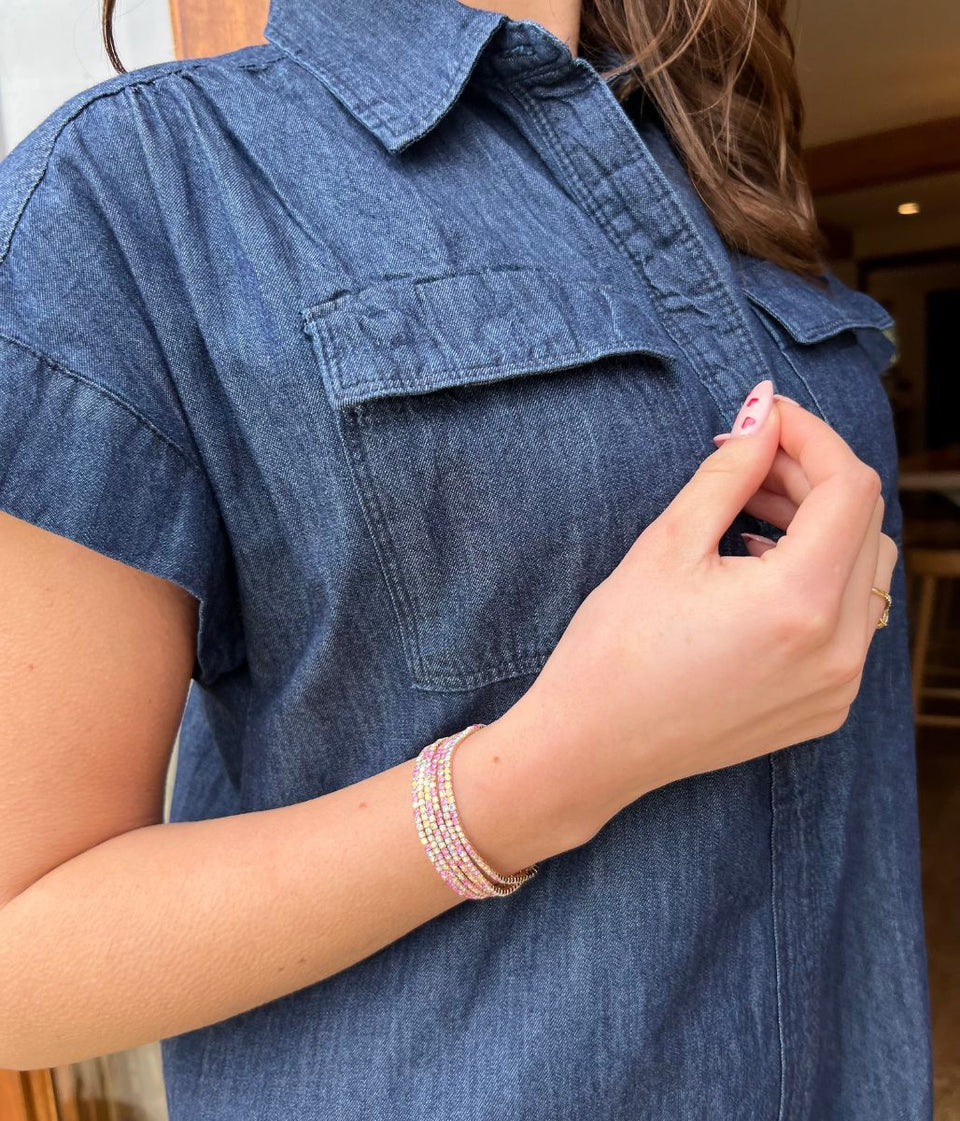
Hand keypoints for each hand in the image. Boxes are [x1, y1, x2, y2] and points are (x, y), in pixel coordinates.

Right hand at [509, 379, 898, 838]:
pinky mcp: (825, 706)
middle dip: (811, 476)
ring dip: (819, 525)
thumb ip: (731, 471)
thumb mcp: (668, 544)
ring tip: (749, 511)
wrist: (592, 748)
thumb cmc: (615, 648)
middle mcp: (839, 649)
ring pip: (864, 570)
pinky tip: (757, 569)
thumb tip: (764, 411)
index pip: (848, 486)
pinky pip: (849, 620)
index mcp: (800, 602)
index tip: (764, 418)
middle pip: (863, 523)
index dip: (810, 435)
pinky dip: (817, 578)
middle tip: (746, 462)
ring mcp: (838, 685)